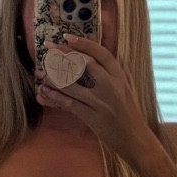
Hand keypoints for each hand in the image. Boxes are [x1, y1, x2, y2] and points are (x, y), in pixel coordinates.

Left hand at [36, 34, 163, 173]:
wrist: (136, 139)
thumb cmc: (129, 113)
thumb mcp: (125, 88)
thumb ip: (112, 74)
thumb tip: (93, 58)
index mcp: (121, 76)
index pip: (101, 54)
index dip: (83, 43)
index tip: (67, 37)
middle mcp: (112, 86)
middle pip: (85, 64)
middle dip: (63, 54)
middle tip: (48, 48)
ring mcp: (101, 101)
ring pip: (73, 84)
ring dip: (54, 76)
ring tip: (41, 71)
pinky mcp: (92, 116)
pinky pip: (69, 103)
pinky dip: (55, 97)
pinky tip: (45, 92)